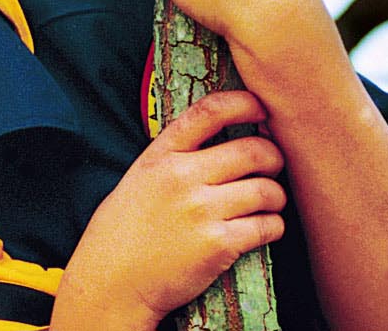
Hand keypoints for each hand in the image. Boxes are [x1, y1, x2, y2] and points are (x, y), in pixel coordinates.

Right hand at [53, 91, 286, 327]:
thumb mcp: (138, 179)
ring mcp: (201, 211)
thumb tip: (222, 139)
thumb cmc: (123, 232)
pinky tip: (262, 230)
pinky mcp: (218, 244)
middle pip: (254, 150)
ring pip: (268, 190)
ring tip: (266, 204)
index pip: (210, 111)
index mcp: (160, 156)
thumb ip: (173, 157)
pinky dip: (274, 227)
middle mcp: (181, 177)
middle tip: (270, 169)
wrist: (111, 283)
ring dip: (276, 197)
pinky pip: (269, 226)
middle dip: (273, 158)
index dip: (245, 103)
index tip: (261, 109)